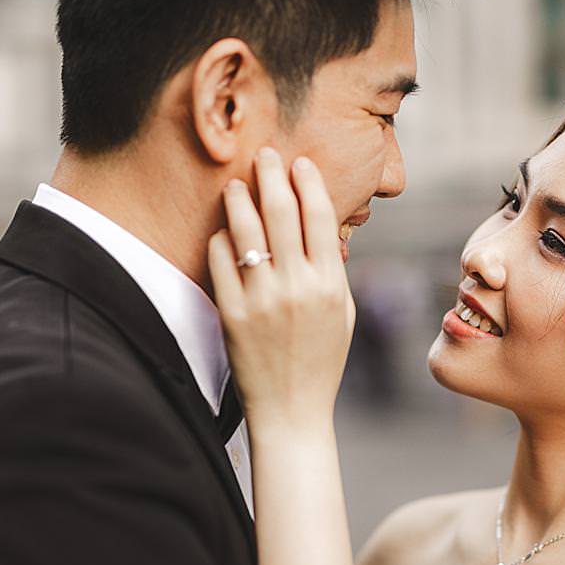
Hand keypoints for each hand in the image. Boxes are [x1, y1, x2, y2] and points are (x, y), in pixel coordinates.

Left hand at [205, 149, 354, 432]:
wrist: (292, 410)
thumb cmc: (322, 360)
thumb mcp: (343, 314)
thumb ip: (331, 271)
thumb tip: (320, 227)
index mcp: (332, 285)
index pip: (320, 218)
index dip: (309, 183)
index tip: (300, 163)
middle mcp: (299, 287)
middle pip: (283, 213)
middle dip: (273, 176)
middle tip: (264, 155)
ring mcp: (263, 299)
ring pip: (248, 231)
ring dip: (241, 199)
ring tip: (237, 183)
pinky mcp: (233, 313)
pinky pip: (221, 261)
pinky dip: (222, 240)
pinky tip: (223, 230)